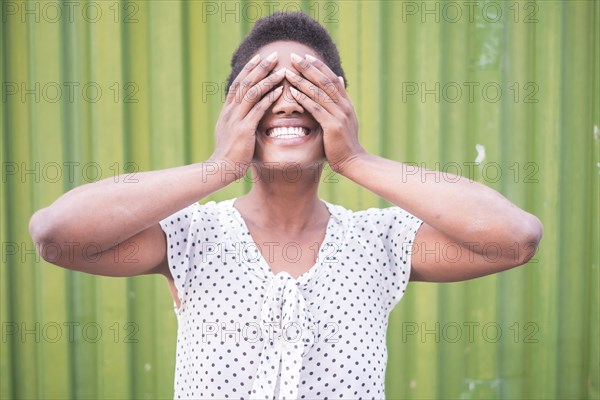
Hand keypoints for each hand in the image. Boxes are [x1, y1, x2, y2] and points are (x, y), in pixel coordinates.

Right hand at [209, 52, 285, 180]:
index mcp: (227, 111)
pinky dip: (269, 99)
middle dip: (260, 68)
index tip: (259, 58)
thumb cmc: (229, 154)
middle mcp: (230, 111)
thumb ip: (238, 121)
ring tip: (281, 70)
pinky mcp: (244, 130)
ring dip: (267, 80)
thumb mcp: (231, 133)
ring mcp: (236, 120)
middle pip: (245, 83)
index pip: (238, 84)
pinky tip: (279, 91)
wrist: (220, 169)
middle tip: (274, 55)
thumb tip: (246, 116)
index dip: (248, 70)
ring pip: (252, 93)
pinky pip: (257, 110)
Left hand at [286, 53, 364, 173]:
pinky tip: (293, 92)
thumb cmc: (344, 143)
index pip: (332, 79)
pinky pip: (316, 109)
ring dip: (302, 81)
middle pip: (325, 81)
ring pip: (319, 93)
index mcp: (346, 103)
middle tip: (294, 56)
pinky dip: (304, 99)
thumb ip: (340, 100)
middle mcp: (344, 106)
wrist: (354, 161)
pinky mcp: (333, 126)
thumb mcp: (346, 118)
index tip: (306, 57)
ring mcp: (339, 115)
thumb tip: (339, 79)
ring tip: (288, 72)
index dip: (319, 67)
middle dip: (308, 68)